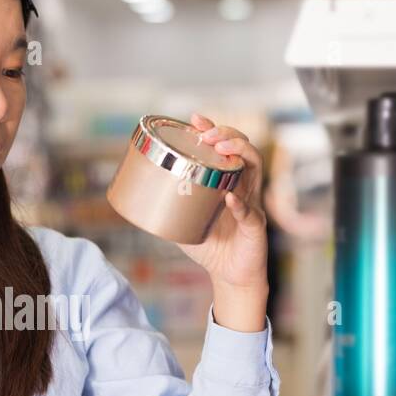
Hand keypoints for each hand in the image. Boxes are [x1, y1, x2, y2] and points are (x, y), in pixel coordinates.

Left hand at [176, 112, 268, 291]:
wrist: (230, 276)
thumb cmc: (211, 246)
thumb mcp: (185, 221)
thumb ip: (170, 207)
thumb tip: (139, 196)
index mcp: (228, 181)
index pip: (226, 147)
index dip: (214, 129)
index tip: (196, 119)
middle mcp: (244, 186)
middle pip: (244, 149)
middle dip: (227, 135)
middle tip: (207, 134)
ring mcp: (252, 203)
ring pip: (254, 168)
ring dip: (239, 154)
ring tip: (222, 148)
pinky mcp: (255, 225)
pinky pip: (250, 211)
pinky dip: (240, 204)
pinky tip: (230, 198)